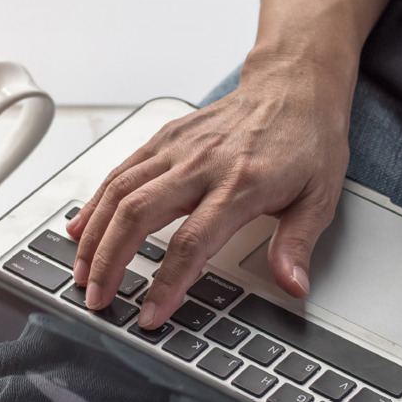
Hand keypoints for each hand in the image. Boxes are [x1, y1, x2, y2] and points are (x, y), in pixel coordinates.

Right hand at [65, 55, 352, 327]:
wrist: (293, 86)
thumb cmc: (306, 141)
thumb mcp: (320, 197)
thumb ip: (298, 244)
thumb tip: (293, 285)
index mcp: (241, 184)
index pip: (192, 242)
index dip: (166, 283)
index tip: (150, 315)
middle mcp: (202, 164)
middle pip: (138, 215)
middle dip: (109, 262)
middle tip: (97, 298)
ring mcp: (177, 147)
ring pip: (119, 192)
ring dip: (93, 236)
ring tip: (81, 272)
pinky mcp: (164, 138)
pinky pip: (120, 171)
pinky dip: (95, 202)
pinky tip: (81, 228)